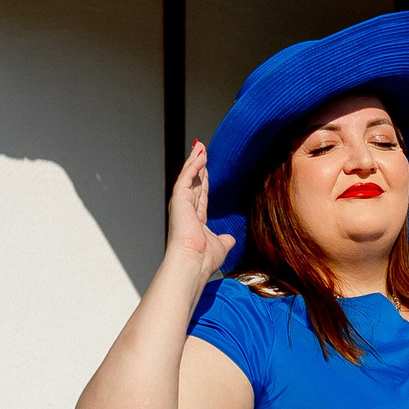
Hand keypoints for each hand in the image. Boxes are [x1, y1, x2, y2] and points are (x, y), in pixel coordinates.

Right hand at [165, 140, 232, 281]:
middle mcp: (186, 210)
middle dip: (198, 165)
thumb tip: (229, 239)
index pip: (201, 195)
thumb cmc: (203, 260)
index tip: (207, 169)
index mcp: (195, 220)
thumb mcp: (220, 246)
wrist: (193, 262)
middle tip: (201, 149)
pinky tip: (201, 155)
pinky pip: (187, 177)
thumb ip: (224, 239)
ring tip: (200, 146)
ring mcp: (181, 204)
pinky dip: (193, 165)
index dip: (204, 181)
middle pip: (194, 182)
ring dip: (194, 161)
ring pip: (189, 177)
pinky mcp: (179, 199)